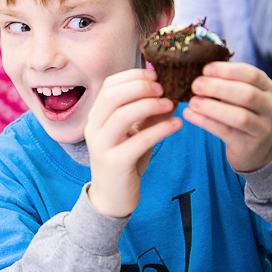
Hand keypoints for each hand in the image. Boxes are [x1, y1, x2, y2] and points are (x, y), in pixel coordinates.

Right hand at [84, 68, 181, 218]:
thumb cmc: (125, 161)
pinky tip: (177, 124)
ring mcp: (101, 145)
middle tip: (163, 88)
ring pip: (121, 115)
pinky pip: (138, 140)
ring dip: (149, 104)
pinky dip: (160, 129)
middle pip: (112, 96)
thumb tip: (170, 93)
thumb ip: (148, 114)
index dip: (133, 75)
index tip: (155, 74)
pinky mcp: (115, 163)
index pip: (109, 85)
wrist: (112, 197)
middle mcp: (94, 128)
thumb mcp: (137, 133)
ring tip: (171, 103)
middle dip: (140, 86)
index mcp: (96, 116)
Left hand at [183, 62, 271, 172]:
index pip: (252, 74)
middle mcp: (269, 106)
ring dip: (212, 107)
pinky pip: (226, 132)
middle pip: (247, 94)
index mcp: (266, 87)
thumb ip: (225, 81)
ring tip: (192, 102)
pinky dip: (205, 122)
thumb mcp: (239, 93)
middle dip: (218, 88)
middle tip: (195, 85)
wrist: (255, 145)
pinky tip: (190, 114)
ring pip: (239, 116)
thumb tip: (198, 69)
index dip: (228, 70)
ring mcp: (262, 127)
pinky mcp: (248, 144)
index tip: (205, 69)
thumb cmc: (241, 110)